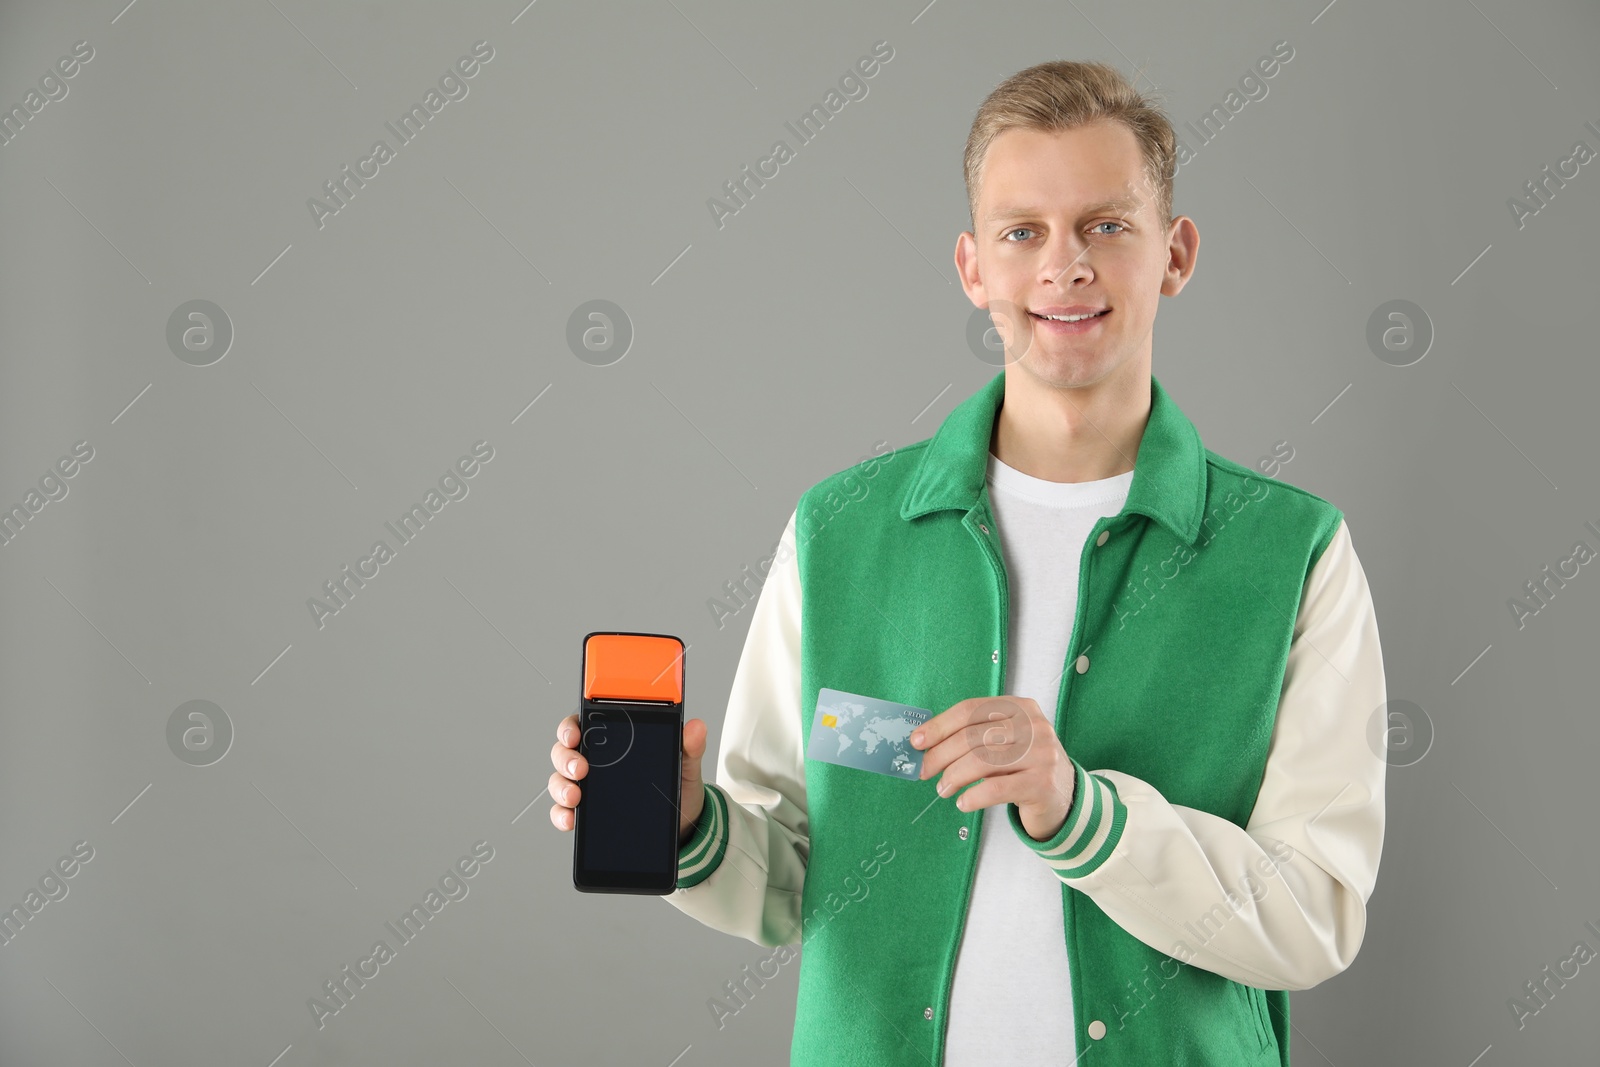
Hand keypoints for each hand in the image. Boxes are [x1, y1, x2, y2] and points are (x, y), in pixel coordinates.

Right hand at [549, 713, 708, 847]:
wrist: (681, 825)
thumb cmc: (676, 787)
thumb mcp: (685, 764)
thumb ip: (689, 746)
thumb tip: (696, 727)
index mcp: (614, 741)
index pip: (584, 725)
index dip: (572, 726)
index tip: (575, 734)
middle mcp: (595, 761)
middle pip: (564, 752)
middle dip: (566, 759)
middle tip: (579, 770)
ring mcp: (588, 788)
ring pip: (560, 780)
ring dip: (561, 787)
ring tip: (575, 797)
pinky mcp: (587, 815)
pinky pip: (564, 812)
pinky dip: (562, 815)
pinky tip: (571, 820)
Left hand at [909, 696, 1074, 840]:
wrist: (1064, 796)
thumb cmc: (1024, 766)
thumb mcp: (1004, 742)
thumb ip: (973, 737)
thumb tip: (926, 745)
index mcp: (1020, 707)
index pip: (971, 710)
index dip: (939, 725)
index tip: (916, 741)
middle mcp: (1033, 726)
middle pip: (973, 736)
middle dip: (940, 755)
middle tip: (924, 771)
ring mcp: (1041, 754)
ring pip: (982, 761)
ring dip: (953, 777)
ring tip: (943, 789)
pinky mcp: (1042, 783)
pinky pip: (996, 789)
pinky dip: (973, 796)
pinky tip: (963, 803)